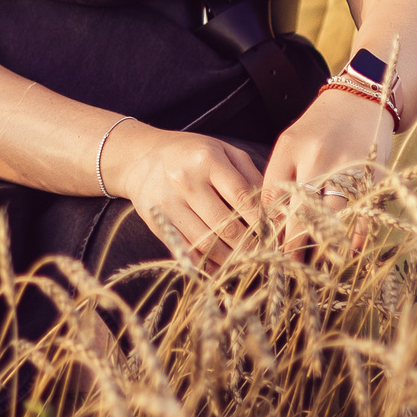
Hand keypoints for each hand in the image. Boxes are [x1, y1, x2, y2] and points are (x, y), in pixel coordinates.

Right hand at [104, 122, 263, 269]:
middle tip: (266, 256)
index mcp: (206, 160)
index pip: (243, 197)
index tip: (276, 235)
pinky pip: (185, 249)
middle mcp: (185, 181)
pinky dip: (206, 263)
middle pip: (226, 225)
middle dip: (250, 245)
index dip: (263, 221)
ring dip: (231, 259)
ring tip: (247, 264)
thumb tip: (274, 208)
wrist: (140, 158)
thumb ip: (249, 175)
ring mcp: (168, 203)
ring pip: (206, 242)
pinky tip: (221, 266)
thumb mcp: (222, 151)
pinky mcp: (156, 222)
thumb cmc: (191, 154)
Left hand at [262, 91, 395, 257]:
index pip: (273, 200)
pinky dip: (355, 237)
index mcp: (291, 151)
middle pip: (300, 215)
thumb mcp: (289, 144)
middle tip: (287, 271)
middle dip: (292, 248)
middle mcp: (318, 160)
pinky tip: (347, 253)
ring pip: (332, 219)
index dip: (269, 230)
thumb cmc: (318, 127)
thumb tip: (269, 223)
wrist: (360, 99)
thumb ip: (278, 178)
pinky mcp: (373, 177)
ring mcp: (348, 169)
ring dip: (322, 247)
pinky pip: (362, 215)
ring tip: (315, 270)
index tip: (266, 253)